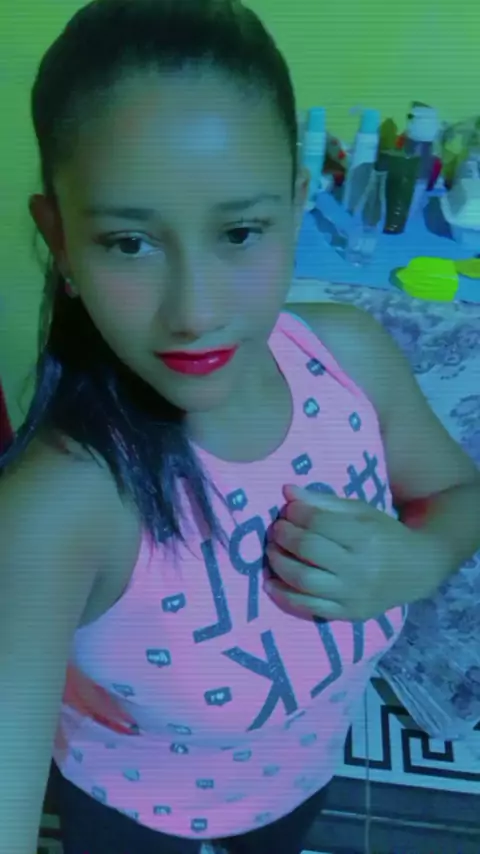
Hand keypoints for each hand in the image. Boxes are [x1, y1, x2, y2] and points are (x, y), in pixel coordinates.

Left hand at [264, 484, 442, 621]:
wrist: (417, 571)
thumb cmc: (384, 534)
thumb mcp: (359, 511)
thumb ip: (322, 502)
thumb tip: (286, 491)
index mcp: (365, 536)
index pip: (319, 522)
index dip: (296, 513)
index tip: (287, 509)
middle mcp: (360, 568)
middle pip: (308, 549)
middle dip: (284, 535)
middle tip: (276, 529)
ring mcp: (353, 594)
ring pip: (303, 580)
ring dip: (279, 563)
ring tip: (272, 552)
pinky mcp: (348, 614)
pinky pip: (309, 608)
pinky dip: (285, 596)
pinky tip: (271, 583)